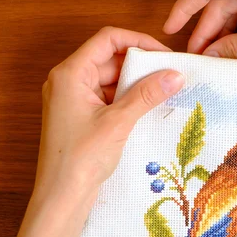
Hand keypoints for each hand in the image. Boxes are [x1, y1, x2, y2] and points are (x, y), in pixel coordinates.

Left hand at [35, 27, 183, 207]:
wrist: (62, 196)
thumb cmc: (81, 158)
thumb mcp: (118, 122)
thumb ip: (147, 94)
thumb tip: (175, 74)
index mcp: (70, 73)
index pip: (107, 39)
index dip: (138, 41)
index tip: (163, 53)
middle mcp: (68, 81)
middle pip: (109, 58)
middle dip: (140, 65)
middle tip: (169, 74)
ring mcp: (73, 99)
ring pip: (109, 79)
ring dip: (135, 83)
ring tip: (163, 91)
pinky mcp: (80, 115)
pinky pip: (107, 97)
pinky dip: (127, 98)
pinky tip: (147, 107)